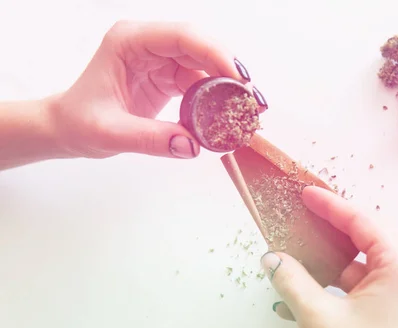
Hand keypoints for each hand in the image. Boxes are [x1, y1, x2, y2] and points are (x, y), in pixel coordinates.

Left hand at [50, 20, 266, 159]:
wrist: (69, 127)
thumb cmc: (79, 121)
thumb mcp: (110, 132)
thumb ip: (151, 139)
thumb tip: (192, 146)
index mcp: (129, 42)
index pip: (181, 36)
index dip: (215, 54)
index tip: (239, 79)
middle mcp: (148, 44)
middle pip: (201, 47)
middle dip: (231, 71)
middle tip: (253, 100)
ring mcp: (160, 59)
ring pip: (205, 64)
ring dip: (229, 86)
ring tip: (248, 110)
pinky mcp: (168, 77)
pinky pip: (201, 82)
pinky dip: (218, 98)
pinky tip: (230, 114)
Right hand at [260, 186, 397, 327]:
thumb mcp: (320, 319)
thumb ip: (292, 280)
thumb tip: (271, 257)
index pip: (364, 223)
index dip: (331, 205)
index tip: (306, 192)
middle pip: (371, 237)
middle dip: (336, 225)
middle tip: (306, 211)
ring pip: (372, 260)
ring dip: (341, 252)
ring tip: (309, 240)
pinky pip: (376, 281)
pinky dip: (349, 275)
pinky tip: (323, 274)